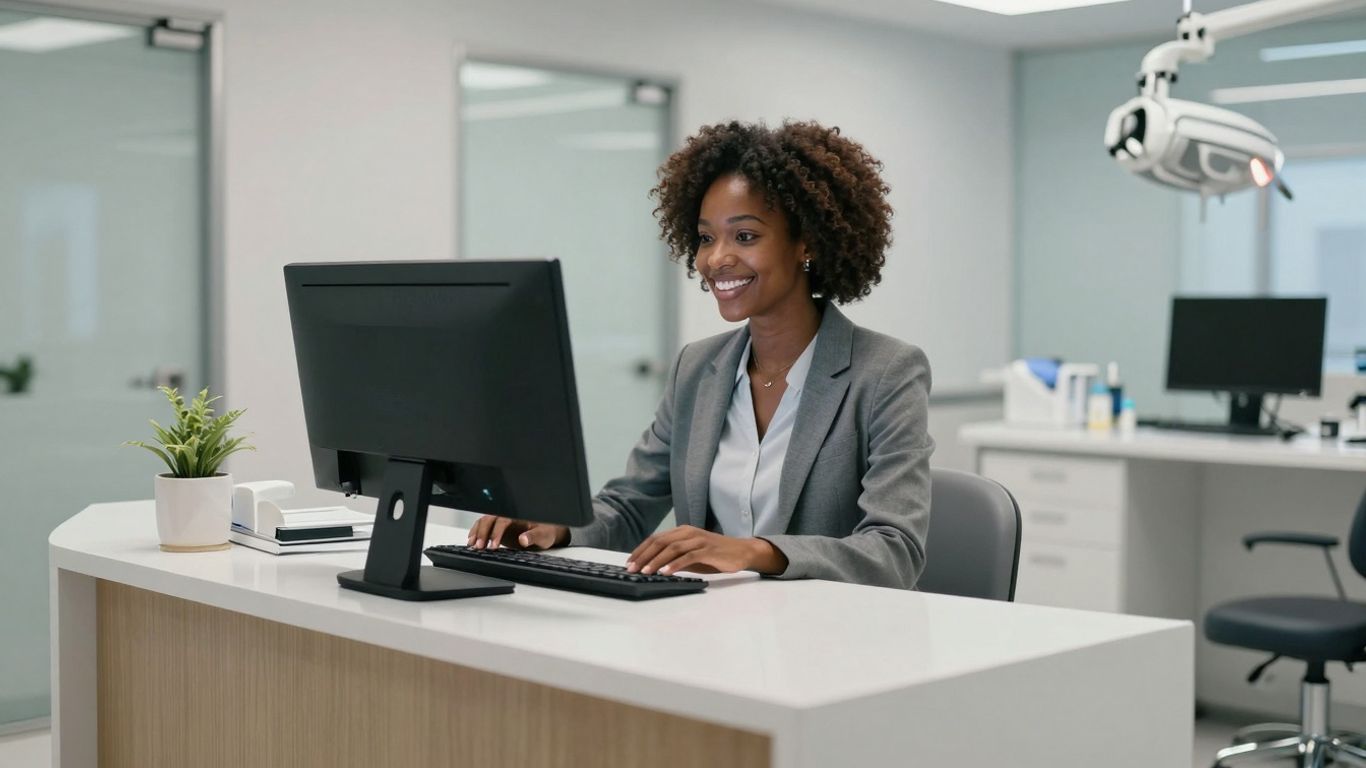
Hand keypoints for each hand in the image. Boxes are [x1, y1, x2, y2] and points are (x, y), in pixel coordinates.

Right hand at [466, 515, 568, 549]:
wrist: (547, 532)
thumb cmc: (546, 531)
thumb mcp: (544, 535)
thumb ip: (534, 536)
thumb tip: (524, 539)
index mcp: (518, 515)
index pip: (503, 521)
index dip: (496, 533)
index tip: (493, 545)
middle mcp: (508, 516)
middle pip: (490, 519)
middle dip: (483, 532)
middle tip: (479, 546)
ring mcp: (501, 521)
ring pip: (484, 522)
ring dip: (477, 532)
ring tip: (472, 545)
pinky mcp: (497, 528)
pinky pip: (484, 527)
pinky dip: (476, 533)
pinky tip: (471, 541)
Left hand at [626, 525, 787, 575]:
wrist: (741, 551)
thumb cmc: (715, 555)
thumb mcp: (691, 556)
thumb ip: (675, 558)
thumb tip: (653, 567)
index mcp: (682, 532)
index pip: (656, 539)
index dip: (641, 550)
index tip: (630, 562)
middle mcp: (688, 533)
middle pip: (660, 542)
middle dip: (643, 556)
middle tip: (632, 569)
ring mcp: (698, 540)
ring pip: (672, 548)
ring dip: (656, 561)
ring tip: (645, 572)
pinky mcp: (708, 550)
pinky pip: (688, 556)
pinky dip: (675, 564)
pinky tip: (666, 572)